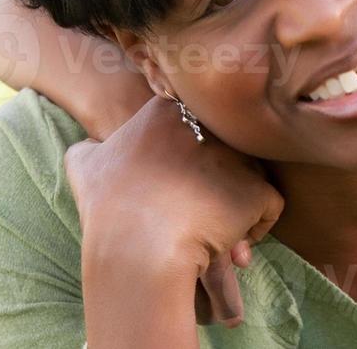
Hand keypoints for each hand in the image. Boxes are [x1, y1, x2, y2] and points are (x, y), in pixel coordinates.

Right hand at [65, 96, 282, 327]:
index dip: (185, 158)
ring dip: (234, 206)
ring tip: (213, 235)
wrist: (136, 246)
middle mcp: (212, 123)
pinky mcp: (258, 189)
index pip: (191, 125)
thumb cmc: (108, 207)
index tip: (171, 184)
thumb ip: (91, 148)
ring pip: (248, 176)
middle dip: (213, 180)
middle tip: (193, 211)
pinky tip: (233, 246)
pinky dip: (255, 229)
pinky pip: (269, 207)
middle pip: (223, 150)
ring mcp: (240, 155)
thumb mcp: (86, 166)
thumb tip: (92, 148)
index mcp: (170, 109)